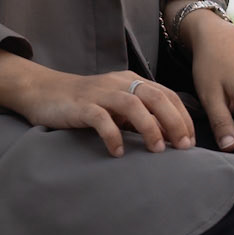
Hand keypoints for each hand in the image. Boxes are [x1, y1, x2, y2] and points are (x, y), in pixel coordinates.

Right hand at [0, 51, 196, 158]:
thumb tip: (168, 136)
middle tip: (183, 147)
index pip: (167, 95)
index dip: (182, 117)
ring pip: (133, 104)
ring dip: (149, 127)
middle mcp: (119, 83)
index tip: (191, 142)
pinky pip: (101, 118)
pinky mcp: (80, 106)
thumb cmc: (85, 103)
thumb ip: (139, 116)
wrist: (43, 92)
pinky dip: (113, 135)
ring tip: (157, 150)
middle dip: (174, 121)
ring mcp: (100, 93)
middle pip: (156, 97)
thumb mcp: (116, 106)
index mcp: (131, 81)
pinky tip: (118, 152)